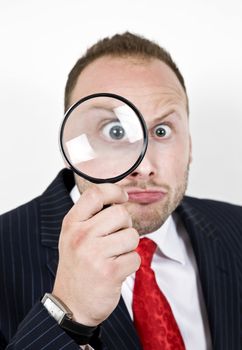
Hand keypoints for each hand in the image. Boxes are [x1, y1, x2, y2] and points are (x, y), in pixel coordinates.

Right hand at [52, 183, 140, 325]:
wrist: (71, 305)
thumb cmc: (77, 267)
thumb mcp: (73, 237)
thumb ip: (91, 217)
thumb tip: (119, 199)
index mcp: (72, 224)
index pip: (95, 193)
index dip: (114, 191)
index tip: (122, 197)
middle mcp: (81, 236)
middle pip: (121, 213)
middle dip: (125, 225)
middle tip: (116, 238)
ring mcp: (95, 254)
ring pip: (132, 235)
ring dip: (129, 247)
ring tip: (114, 256)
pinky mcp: (110, 272)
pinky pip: (135, 257)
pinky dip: (130, 264)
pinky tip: (116, 271)